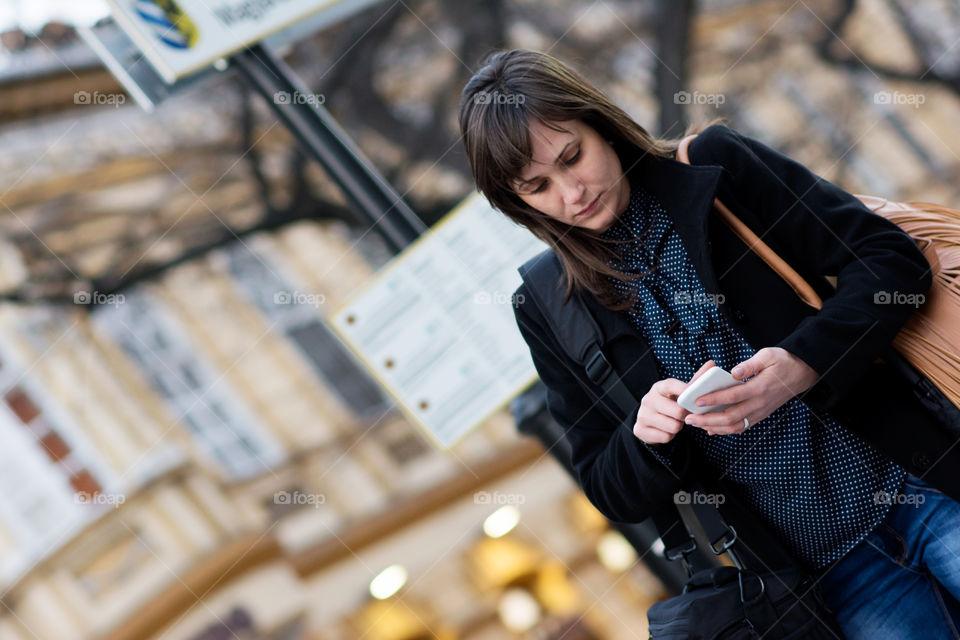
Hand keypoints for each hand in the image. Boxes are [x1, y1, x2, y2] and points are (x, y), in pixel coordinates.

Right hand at [633, 360, 716, 444]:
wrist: (649, 421)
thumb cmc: (670, 404)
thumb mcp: (680, 392)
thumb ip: (696, 381)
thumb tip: (712, 363)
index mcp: (658, 388)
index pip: (671, 385)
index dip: (684, 390)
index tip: (695, 397)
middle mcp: (648, 399)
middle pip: (678, 411)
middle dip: (685, 416)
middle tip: (684, 415)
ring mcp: (642, 415)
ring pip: (673, 426)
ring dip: (678, 427)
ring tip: (674, 422)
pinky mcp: (640, 430)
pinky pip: (666, 437)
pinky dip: (670, 436)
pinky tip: (666, 430)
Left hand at [683, 347, 819, 434]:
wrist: (803, 373)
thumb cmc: (784, 362)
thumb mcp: (768, 355)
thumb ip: (750, 365)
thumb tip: (734, 372)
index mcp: (760, 387)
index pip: (733, 396)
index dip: (714, 399)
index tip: (697, 400)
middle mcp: (760, 403)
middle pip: (731, 417)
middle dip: (707, 419)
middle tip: (689, 418)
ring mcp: (761, 411)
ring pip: (736, 426)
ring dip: (714, 427)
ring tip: (697, 424)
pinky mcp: (761, 414)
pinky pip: (742, 426)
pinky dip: (726, 430)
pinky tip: (712, 428)